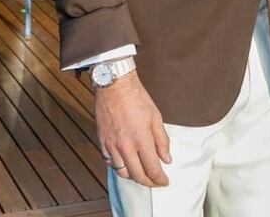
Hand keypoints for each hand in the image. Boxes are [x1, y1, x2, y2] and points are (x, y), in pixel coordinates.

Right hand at [95, 71, 170, 186]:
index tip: (165, 181)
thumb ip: (162, 140)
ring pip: (123, 172)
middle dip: (148, 182)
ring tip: (143, 174)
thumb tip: (167, 159)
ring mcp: (112, 146)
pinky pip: (111, 163)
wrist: (115, 87)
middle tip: (156, 182)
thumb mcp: (156, 116)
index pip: (152, 168)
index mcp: (141, 139)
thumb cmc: (137, 98)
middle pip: (137, 175)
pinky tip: (127, 164)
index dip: (159, 179)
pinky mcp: (102, 143)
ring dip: (134, 177)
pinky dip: (120, 168)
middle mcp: (125, 146)